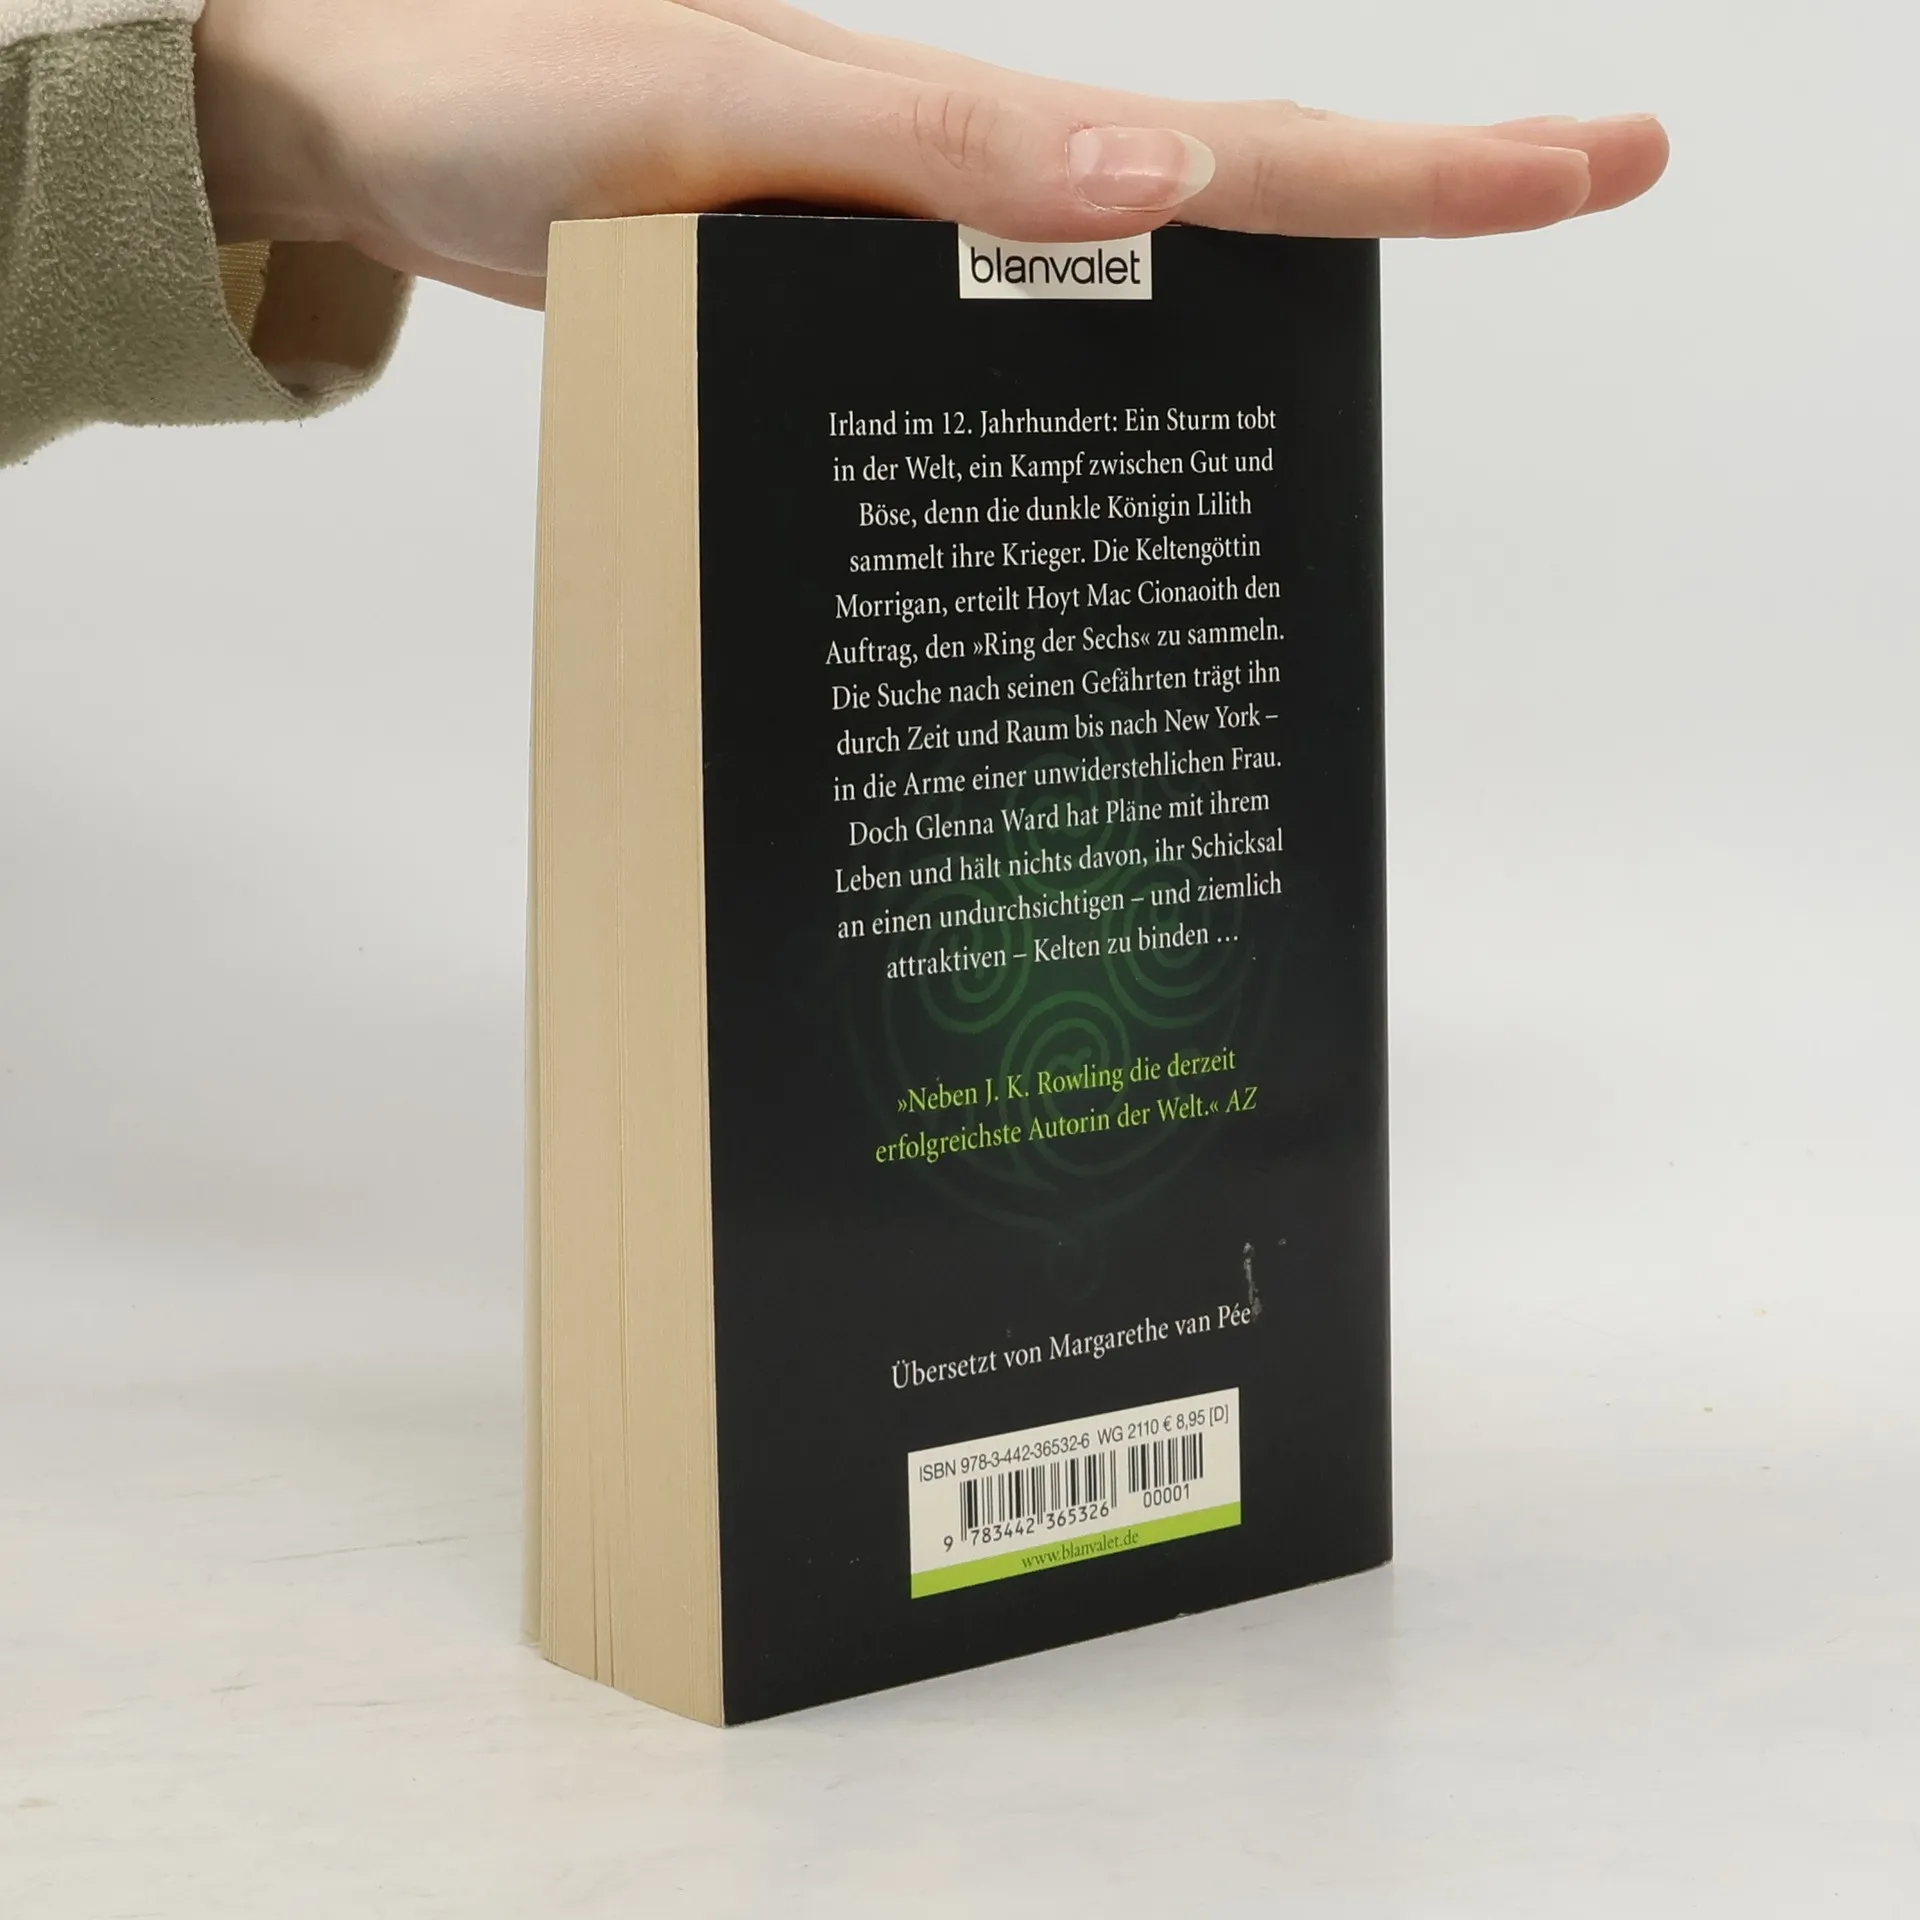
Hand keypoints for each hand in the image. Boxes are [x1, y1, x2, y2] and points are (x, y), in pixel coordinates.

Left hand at [194, 0, 1669, 307]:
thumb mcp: (723, 110)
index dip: (1421, 167)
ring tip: (1423, 310)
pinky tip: (1121, 434)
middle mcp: (966, 190)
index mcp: (965, 135)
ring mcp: (916, 251)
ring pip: (1132, 290)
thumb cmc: (514, 97)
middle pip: (1230, 208)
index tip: (1597, 159)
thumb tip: (1162, 183)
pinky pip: (1010, 342)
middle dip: (1409, 205)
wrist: (385, 133)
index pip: (1236, 156)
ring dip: (1276, 305)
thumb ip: (939, 153)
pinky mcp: (849, 303)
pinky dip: (1100, 377)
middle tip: (1578, 191)